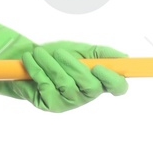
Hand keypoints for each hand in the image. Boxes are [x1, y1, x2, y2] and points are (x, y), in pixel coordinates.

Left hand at [0, 12, 127, 111]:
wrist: (29, 61)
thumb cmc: (57, 56)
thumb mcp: (81, 49)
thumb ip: (101, 53)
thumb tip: (123, 58)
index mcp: (99, 82)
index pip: (118, 88)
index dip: (112, 80)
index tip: (99, 67)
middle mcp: (86, 96)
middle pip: (91, 87)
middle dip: (74, 67)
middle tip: (60, 53)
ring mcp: (67, 102)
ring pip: (65, 84)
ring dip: (51, 64)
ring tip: (39, 53)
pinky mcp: (49, 104)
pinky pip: (46, 86)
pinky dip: (37, 70)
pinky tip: (30, 60)